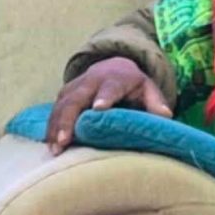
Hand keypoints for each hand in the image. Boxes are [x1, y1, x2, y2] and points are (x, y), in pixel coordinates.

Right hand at [46, 57, 172, 155]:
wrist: (112, 66)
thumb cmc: (133, 85)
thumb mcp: (148, 89)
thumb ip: (156, 102)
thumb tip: (166, 115)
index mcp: (115, 78)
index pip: (110, 87)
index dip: (104, 97)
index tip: (99, 108)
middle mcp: (91, 80)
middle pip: (77, 98)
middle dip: (69, 119)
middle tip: (65, 141)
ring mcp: (75, 86)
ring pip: (62, 105)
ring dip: (56, 126)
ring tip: (55, 148)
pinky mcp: (64, 94)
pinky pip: (55, 109)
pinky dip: (51, 126)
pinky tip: (49, 144)